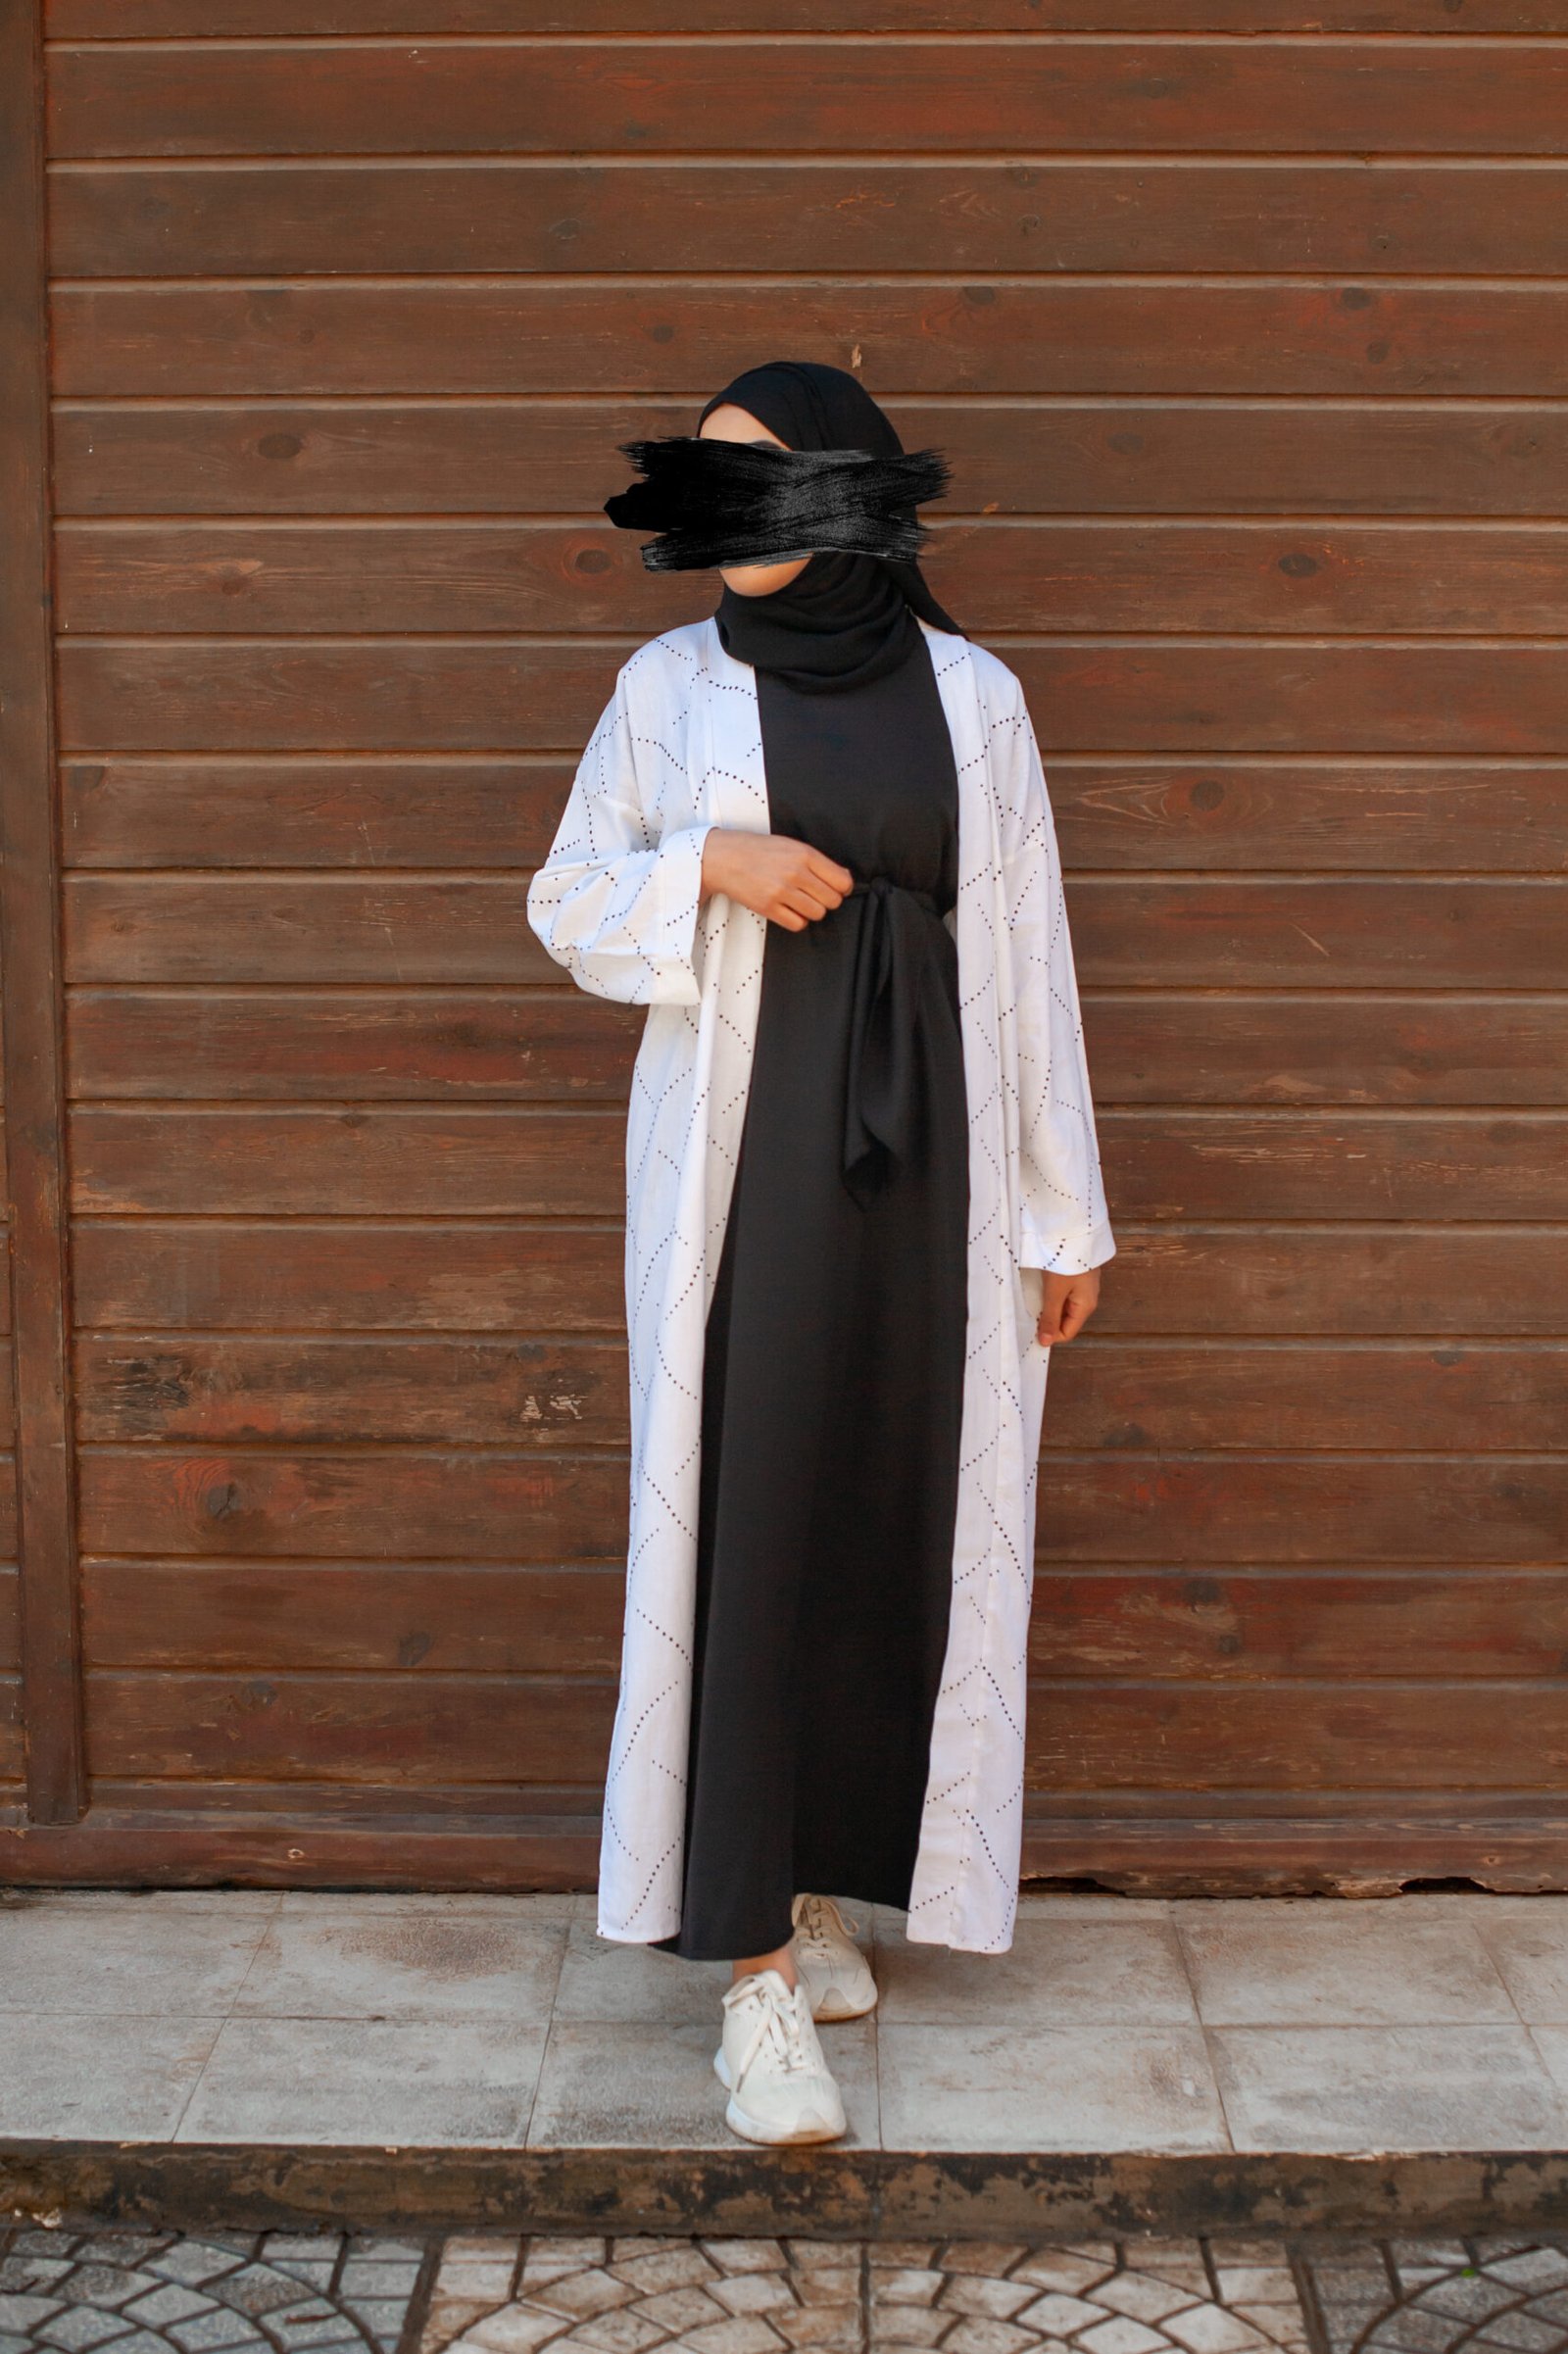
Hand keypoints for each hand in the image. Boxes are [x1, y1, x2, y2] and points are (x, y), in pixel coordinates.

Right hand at [701, 828, 853, 932]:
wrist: (724, 857)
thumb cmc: (758, 850)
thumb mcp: (791, 845)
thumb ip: (817, 861)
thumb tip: (843, 878)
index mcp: (805, 854)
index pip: (842, 881)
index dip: (843, 888)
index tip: (837, 888)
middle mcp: (795, 873)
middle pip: (832, 900)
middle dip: (828, 900)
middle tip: (816, 895)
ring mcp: (781, 891)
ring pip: (817, 914)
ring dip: (812, 910)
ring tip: (800, 901)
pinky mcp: (768, 907)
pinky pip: (797, 924)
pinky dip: (797, 920)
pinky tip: (790, 909)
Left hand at [1037, 1267, 1100, 1347]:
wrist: (1076, 1233)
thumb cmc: (1067, 1263)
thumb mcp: (1055, 1292)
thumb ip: (1050, 1318)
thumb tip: (1045, 1343)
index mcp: (1086, 1307)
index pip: (1067, 1333)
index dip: (1049, 1335)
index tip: (1030, 1329)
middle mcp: (1087, 1299)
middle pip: (1065, 1320)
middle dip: (1048, 1320)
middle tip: (1029, 1313)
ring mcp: (1083, 1287)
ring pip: (1063, 1307)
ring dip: (1048, 1306)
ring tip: (1034, 1299)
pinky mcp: (1076, 1276)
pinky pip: (1063, 1294)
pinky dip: (1051, 1295)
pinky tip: (1041, 1287)